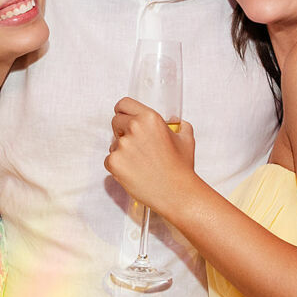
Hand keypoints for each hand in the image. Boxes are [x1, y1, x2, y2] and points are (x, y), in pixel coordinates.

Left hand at [105, 99, 198, 216]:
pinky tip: (134, 172)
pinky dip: (118, 166)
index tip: (125, 119)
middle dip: (122, 132)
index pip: (124, 104)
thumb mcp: (186, 139)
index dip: (124, 112)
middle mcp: (134, 127)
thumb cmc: (181, 168)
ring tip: (140, 164)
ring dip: (122, 151)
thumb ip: (180, 125)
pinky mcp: (114, 162)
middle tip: (136, 146)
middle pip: (115, 122)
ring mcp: (122, 145)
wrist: (176, 192)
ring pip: (113, 143)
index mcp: (150, 118)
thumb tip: (175, 121)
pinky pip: (109, 160)